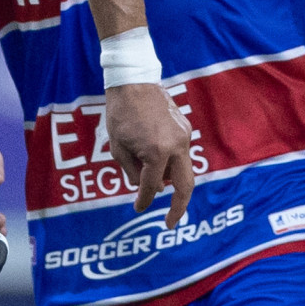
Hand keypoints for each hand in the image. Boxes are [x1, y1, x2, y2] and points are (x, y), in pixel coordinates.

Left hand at [106, 83, 194, 225]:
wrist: (134, 82)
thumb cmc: (121, 114)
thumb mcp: (118, 148)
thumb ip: (134, 172)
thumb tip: (151, 188)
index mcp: (157, 152)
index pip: (152, 186)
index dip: (144, 201)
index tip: (138, 209)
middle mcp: (177, 146)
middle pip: (185, 185)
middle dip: (179, 207)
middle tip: (171, 223)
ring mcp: (184, 137)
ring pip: (184, 170)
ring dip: (171, 181)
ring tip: (153, 183)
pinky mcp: (185, 130)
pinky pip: (181, 155)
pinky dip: (171, 165)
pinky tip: (156, 163)